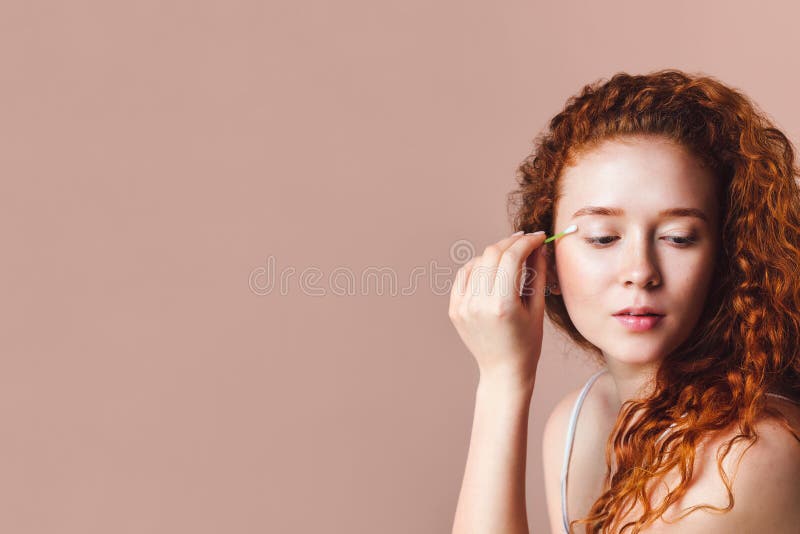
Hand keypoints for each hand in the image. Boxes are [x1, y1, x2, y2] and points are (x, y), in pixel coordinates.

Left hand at [448, 231, 548, 385]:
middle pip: (492, 254)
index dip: (526, 242)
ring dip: (495, 254)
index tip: (538, 237)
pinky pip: (463, 275)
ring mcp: (463, 306)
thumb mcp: (537, 309)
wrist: (503, 370)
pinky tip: (491, 268)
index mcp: (502, 304)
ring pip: (477, 262)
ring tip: (511, 256)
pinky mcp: (454, 308)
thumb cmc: (526, 343)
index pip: (511, 257)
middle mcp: (479, 303)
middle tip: (525, 241)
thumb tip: (538, 246)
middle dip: (511, 243)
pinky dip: (477, 267)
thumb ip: (537, 274)